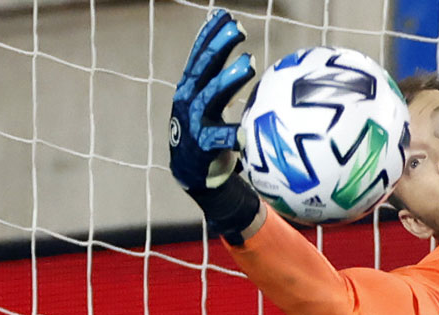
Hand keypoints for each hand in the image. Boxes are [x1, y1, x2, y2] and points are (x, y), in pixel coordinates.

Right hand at [169, 8, 255, 192]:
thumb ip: (225, 82)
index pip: (201, 56)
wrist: (194, 174)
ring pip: (211, 97)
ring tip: (249, 64)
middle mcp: (189, 101)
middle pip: (204, 69)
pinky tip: (247, 132)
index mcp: (192, 89)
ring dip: (229, 79)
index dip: (211, 35)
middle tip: (238, 29)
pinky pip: (220, 139)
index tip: (225, 15)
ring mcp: (194, 122)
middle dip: (219, 47)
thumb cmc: (209, 134)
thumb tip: (249, 58)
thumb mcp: (213, 104)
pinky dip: (233, 135)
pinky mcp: (202, 146)